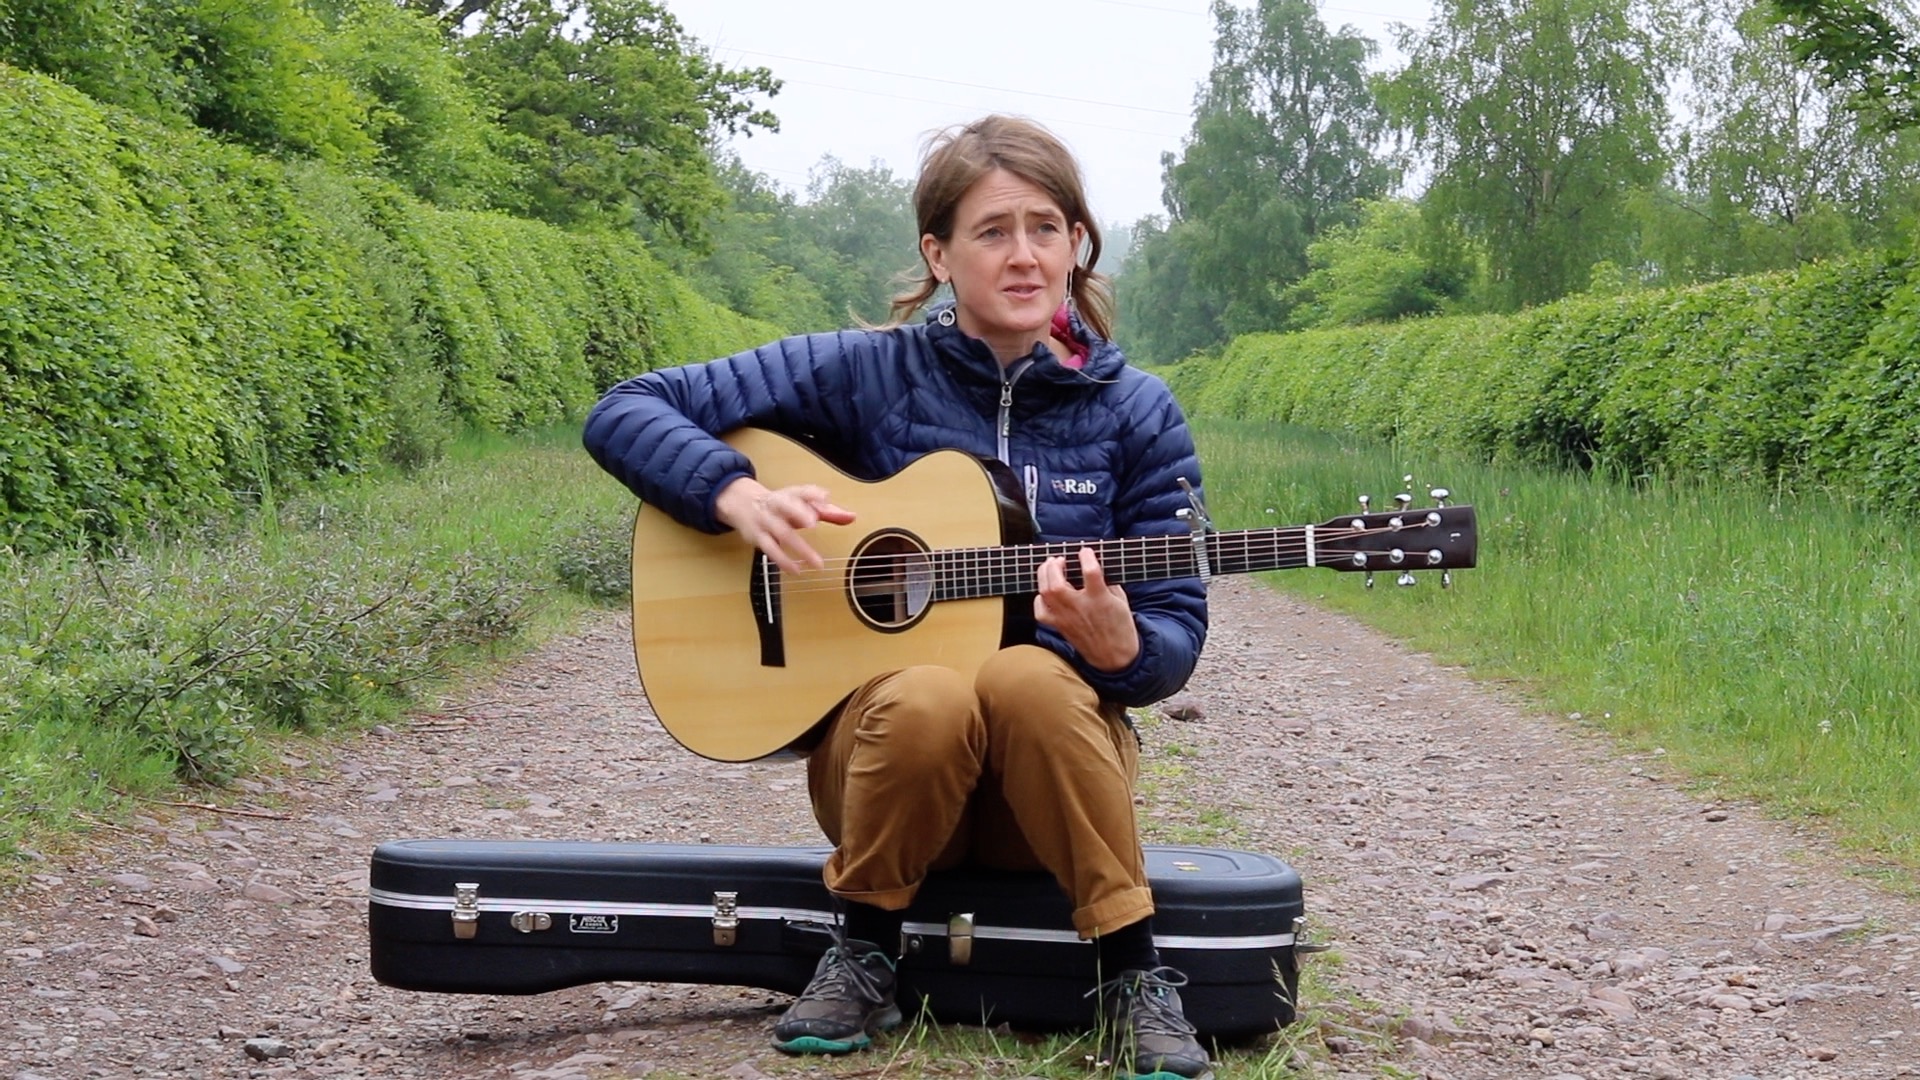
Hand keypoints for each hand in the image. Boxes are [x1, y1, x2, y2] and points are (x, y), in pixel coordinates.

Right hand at [713, 477, 855, 574]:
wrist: (742, 503)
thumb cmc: (781, 505)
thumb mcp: (803, 504)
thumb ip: (828, 511)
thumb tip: (853, 517)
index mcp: (791, 494)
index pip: (802, 490)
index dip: (813, 494)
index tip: (825, 497)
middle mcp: (778, 505)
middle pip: (787, 506)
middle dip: (799, 513)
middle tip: (813, 522)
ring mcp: (766, 521)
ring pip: (782, 533)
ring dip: (800, 548)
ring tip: (817, 563)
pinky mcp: (758, 537)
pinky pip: (770, 549)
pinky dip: (783, 561)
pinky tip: (797, 570)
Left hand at [1033, 546, 1138, 671]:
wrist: (1114, 657)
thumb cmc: (1120, 627)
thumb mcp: (1121, 600)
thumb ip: (1107, 582)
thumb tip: (1094, 566)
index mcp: (1100, 599)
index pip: (1090, 571)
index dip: (1086, 556)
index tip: (1085, 551)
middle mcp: (1080, 607)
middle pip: (1057, 583)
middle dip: (1054, 565)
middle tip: (1059, 559)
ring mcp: (1066, 618)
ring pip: (1045, 593)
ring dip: (1044, 575)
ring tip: (1050, 568)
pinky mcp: (1059, 627)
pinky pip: (1040, 612)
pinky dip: (1039, 599)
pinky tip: (1045, 593)